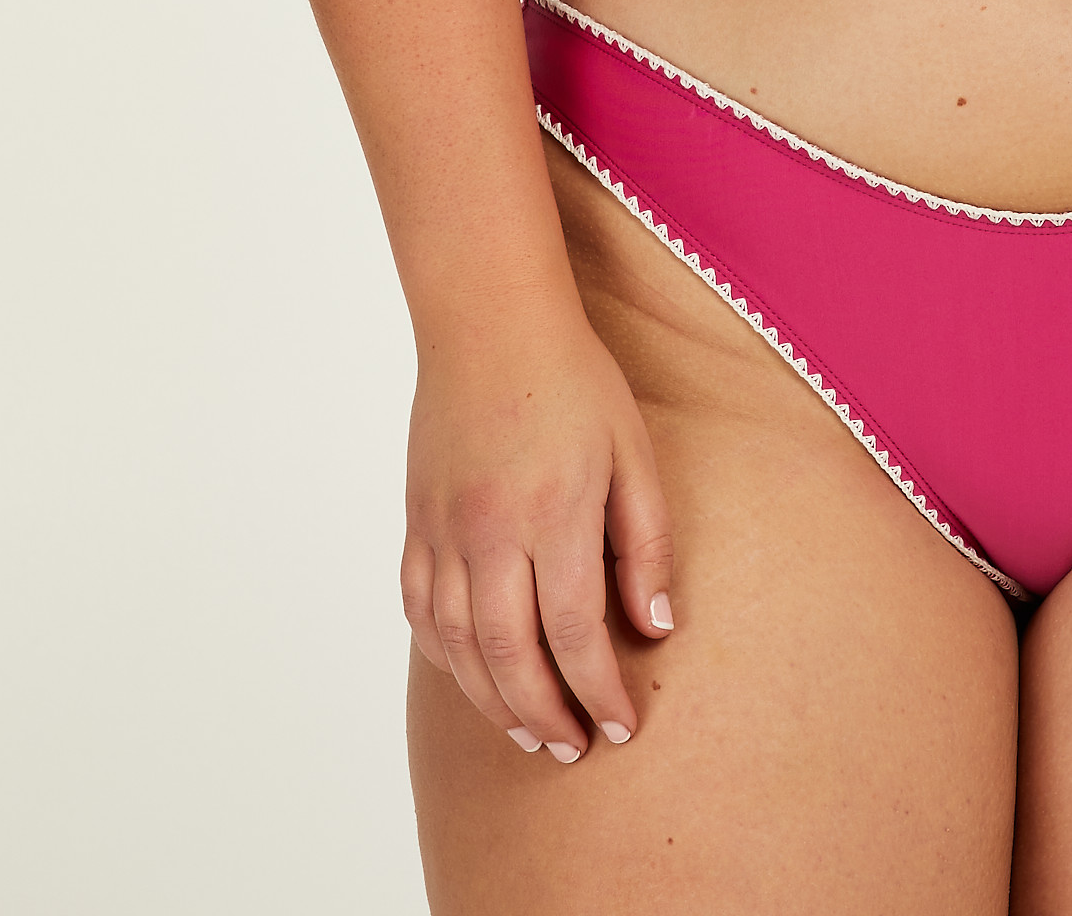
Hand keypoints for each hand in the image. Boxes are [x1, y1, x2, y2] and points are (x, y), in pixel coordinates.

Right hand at [400, 296, 676, 760]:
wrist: (488, 319)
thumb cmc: (574, 378)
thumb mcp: (633, 451)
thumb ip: (646, 543)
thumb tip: (655, 626)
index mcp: (552, 513)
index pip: (574, 635)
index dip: (598, 693)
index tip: (620, 728)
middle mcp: (489, 532)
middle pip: (509, 656)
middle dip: (544, 716)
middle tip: (570, 751)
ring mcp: (443, 530)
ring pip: (457, 646)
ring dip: (492, 700)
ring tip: (528, 730)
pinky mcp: (416, 521)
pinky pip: (420, 610)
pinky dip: (445, 655)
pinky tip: (472, 673)